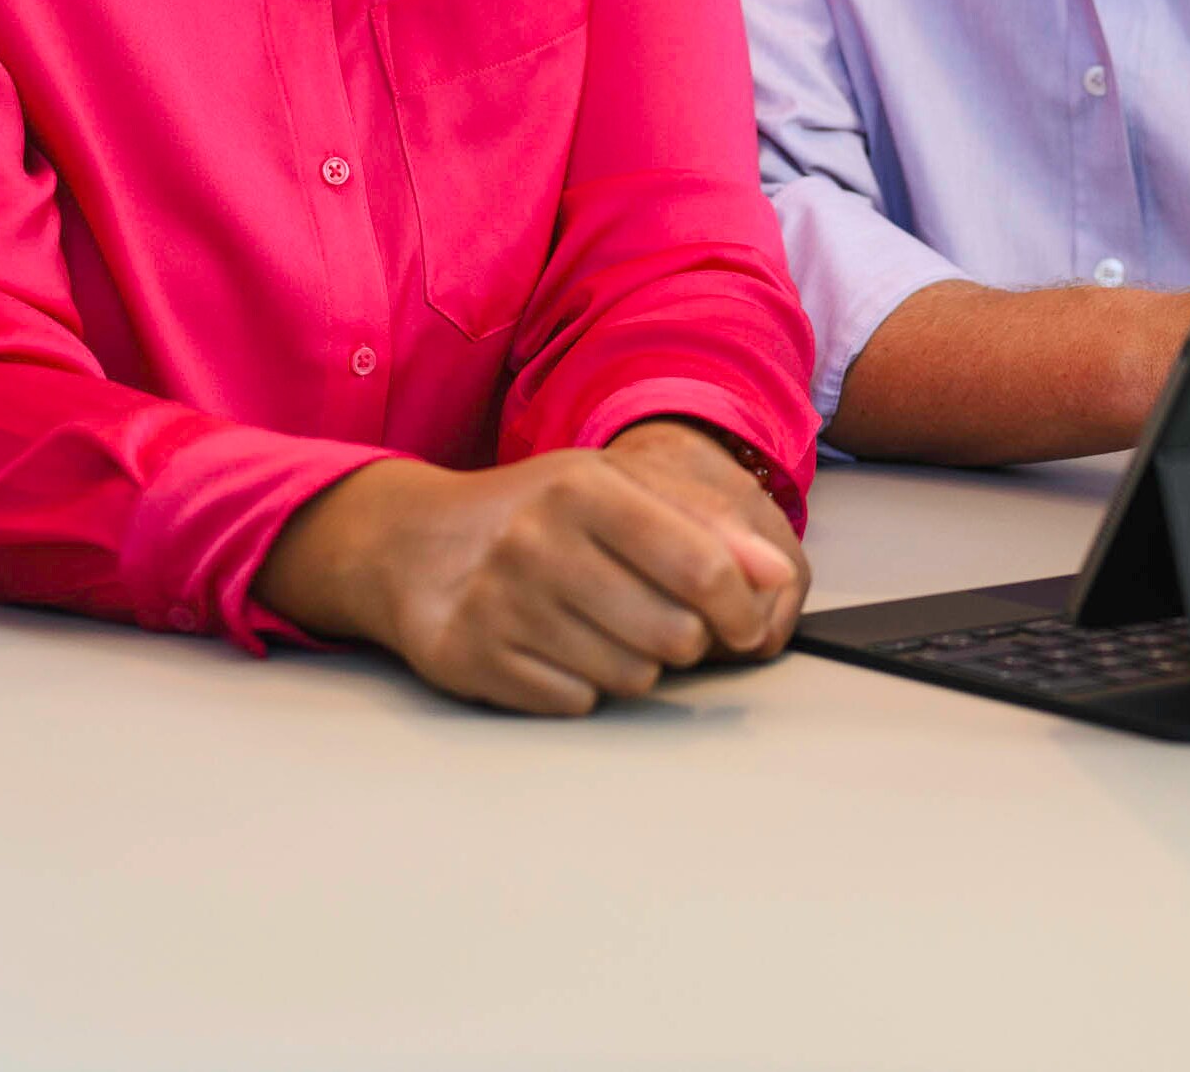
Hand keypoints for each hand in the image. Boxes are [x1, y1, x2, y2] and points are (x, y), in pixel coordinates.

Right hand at [252, 449, 798, 715]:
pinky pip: (576, 702)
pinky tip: (558, 647)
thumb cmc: (532, 514)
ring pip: (630, 678)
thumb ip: (700, 528)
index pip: (700, 566)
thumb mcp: (611, 491)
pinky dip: (581, 685)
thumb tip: (775, 575)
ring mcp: (502, 604)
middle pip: (673, 634)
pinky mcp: (474, 660)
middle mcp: (539, 541)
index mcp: (583, 488)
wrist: (413, 543)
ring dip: (634, 666)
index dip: (740, 608)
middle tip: (661, 621)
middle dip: (684, 640)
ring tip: (602, 627)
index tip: (745, 625)